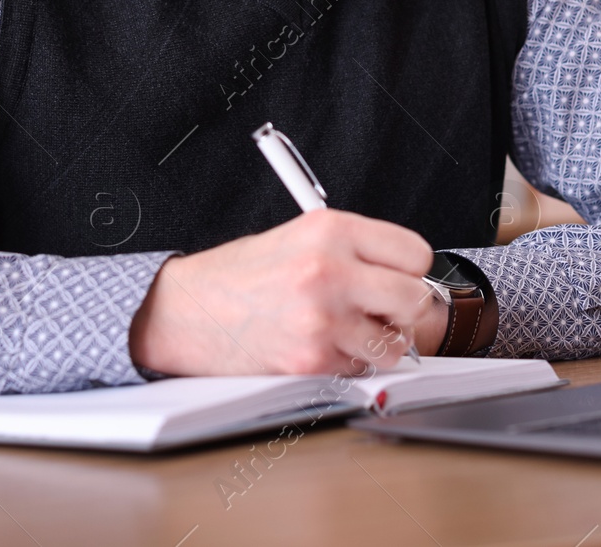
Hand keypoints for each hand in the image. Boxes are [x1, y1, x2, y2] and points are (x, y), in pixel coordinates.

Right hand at [128, 209, 435, 376]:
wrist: (184, 311)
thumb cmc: (238, 275)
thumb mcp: (298, 236)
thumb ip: (354, 249)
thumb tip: (406, 275)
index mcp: (330, 230)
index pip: (415, 253)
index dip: (410, 270)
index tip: (399, 278)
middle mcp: (329, 270)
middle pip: (415, 299)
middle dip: (403, 311)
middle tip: (382, 311)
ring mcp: (322, 319)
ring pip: (395, 344)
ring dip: (378, 344)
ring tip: (346, 330)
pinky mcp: (311, 360)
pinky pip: (360, 370)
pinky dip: (348, 364)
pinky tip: (319, 346)